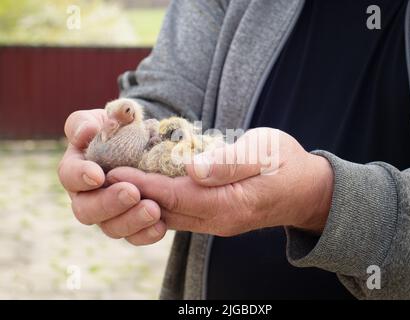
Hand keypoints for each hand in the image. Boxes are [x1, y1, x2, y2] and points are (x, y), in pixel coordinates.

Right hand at [58, 109, 166, 244]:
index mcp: (77, 168)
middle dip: (109, 203)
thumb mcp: (105, 118)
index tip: (97, 175)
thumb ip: (88, 122)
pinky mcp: (131, 223)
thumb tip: (86, 132)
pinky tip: (161, 227)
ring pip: (111, 227)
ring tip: (153, 210)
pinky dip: (146, 234)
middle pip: (86, 210)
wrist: (146, 142)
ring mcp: (109, 213)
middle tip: (132, 193)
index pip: (69, 176)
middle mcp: (88, 195)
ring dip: (131, 221)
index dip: (80, 177)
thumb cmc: (120, 127)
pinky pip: (134, 236)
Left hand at [107, 128, 333, 237]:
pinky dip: (160, 199)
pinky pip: (181, 212)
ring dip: (143, 198)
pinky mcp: (216, 216)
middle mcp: (217, 219)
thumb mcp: (264, 152)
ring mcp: (216, 222)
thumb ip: (229, 162)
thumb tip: (192, 169)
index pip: (173, 196)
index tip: (112, 169)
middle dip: (133, 194)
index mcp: (228, 204)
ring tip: (117, 179)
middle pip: (165, 210)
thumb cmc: (286, 165)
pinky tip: (148, 184)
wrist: (306, 190)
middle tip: (102, 175)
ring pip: (170, 214)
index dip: (141, 183)